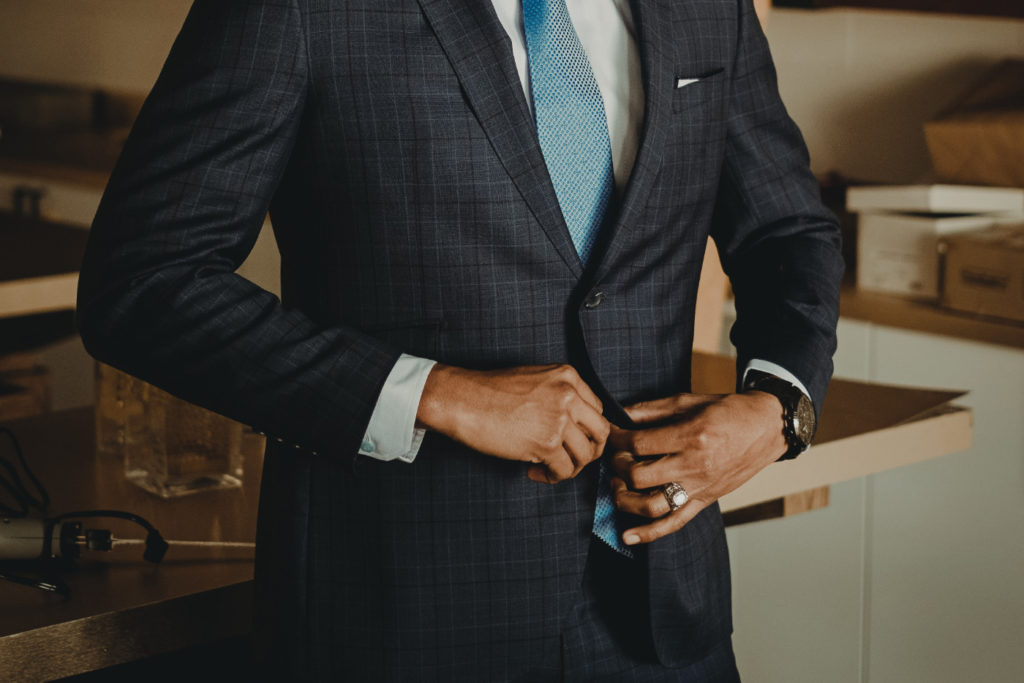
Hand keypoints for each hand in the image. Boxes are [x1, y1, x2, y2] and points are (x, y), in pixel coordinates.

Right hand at [417, 363, 609, 483]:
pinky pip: (564, 470)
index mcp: (568, 376)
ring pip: (586, 454)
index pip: (597, 409)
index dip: (587, 430)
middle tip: (570, 459)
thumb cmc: (489, 391)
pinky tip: (534, 472)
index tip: (572, 441)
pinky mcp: (546, 443)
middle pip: (601, 432)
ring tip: (548, 468)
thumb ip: (559, 396)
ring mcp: (559, 419)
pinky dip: (552, 477)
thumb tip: (574, 425)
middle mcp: (569, 395)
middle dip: (589, 451)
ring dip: (570, 467)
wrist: (461, 400)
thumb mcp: (534, 380)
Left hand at [608, 391, 786, 544]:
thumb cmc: (728, 411)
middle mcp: (695, 465)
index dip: (616, 439)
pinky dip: (649, 534)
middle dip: (618, 466)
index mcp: (691, 436)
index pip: (638, 444)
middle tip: (616, 457)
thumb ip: (651, 409)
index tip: (610, 434)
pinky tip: (627, 536)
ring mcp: (700, 487)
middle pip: (639, 476)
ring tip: (618, 486)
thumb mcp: (689, 401)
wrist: (768, 428)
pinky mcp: (706, 501)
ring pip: (652, 505)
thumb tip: (619, 415)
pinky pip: (675, 523)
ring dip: (625, 499)